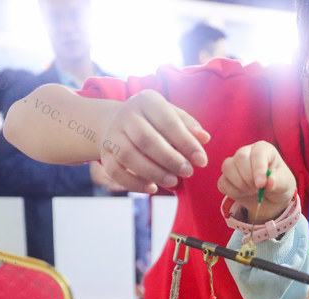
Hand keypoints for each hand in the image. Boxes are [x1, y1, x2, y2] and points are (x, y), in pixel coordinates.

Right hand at [96, 89, 210, 194]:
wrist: (118, 121)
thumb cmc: (154, 121)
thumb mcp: (172, 115)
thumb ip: (188, 126)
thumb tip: (204, 138)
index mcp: (147, 100)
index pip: (168, 122)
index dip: (186, 143)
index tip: (202, 161)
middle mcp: (126, 114)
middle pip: (146, 139)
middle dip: (170, 159)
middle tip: (188, 172)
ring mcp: (112, 134)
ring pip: (128, 156)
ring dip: (153, 172)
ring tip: (172, 182)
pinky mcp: (104, 153)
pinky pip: (115, 171)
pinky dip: (134, 183)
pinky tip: (152, 189)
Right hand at [218, 142, 295, 221]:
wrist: (270, 199)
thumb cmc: (279, 185)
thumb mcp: (285, 184)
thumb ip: (278, 182)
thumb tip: (270, 181)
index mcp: (263, 149)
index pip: (257, 153)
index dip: (258, 169)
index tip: (261, 185)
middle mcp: (247, 152)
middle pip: (240, 158)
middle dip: (248, 177)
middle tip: (258, 190)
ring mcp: (234, 164)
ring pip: (227, 168)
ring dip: (239, 184)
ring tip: (252, 191)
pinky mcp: (226, 178)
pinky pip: (222, 182)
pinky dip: (232, 191)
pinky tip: (243, 194)